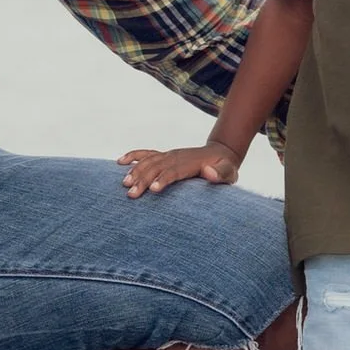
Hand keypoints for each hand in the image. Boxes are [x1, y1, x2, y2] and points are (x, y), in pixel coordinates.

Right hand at [118, 140, 240, 198]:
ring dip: (135, 172)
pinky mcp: (165, 155)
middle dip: (143, 180)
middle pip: (157, 167)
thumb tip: (207, 172)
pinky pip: (146, 154)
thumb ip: (220, 174)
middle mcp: (176, 157)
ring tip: (124, 185)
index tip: (154, 190)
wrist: (221, 154)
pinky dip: (133, 156)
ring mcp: (169, 155)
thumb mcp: (229, 172)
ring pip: (148, 162)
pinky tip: (120, 162)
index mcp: (190, 163)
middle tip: (132, 195)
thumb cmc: (225, 167)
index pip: (174, 171)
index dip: (163, 179)